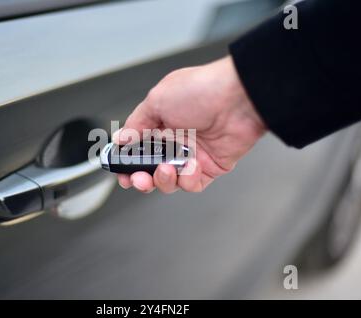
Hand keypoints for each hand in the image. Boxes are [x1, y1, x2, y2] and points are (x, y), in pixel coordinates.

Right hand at [114, 56, 265, 192]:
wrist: (240, 99)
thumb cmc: (202, 90)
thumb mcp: (157, 100)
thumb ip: (136, 123)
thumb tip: (120, 138)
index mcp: (160, 122)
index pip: (137, 148)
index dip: (127, 163)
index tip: (121, 172)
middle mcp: (175, 140)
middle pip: (150, 169)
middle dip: (141, 178)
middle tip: (138, 179)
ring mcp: (192, 154)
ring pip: (169, 180)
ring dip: (163, 180)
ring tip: (166, 169)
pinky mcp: (210, 167)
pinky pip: (192, 184)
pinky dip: (188, 180)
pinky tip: (191, 167)